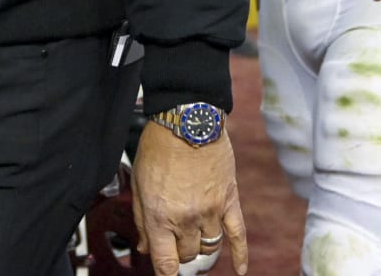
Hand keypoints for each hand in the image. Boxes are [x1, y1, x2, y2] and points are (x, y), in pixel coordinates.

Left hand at [131, 122, 248, 275]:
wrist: (187, 120)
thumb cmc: (158, 148)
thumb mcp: (139, 183)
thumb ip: (142, 219)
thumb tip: (144, 248)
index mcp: (160, 216)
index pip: (165, 263)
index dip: (165, 274)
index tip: (165, 275)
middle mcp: (186, 219)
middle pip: (187, 255)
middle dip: (179, 252)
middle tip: (174, 238)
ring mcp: (210, 212)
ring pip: (208, 248)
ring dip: (200, 247)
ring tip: (193, 235)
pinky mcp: (229, 201)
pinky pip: (238, 235)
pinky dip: (240, 255)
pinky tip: (240, 269)